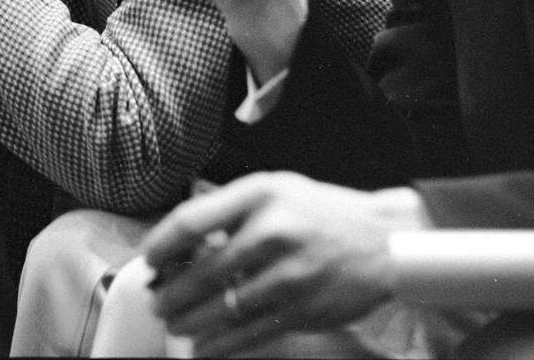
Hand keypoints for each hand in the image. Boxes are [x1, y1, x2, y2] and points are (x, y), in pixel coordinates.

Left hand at [142, 172, 417, 354]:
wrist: (384, 240)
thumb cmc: (319, 211)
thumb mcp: (273, 188)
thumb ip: (230, 206)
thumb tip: (182, 235)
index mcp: (258, 194)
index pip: (193, 219)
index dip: (162, 243)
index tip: (149, 259)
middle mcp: (272, 232)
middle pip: (204, 270)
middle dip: (172, 291)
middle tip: (156, 301)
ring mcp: (289, 274)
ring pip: (224, 307)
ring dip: (190, 320)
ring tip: (173, 323)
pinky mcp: (304, 309)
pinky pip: (251, 331)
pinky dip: (221, 344)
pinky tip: (204, 347)